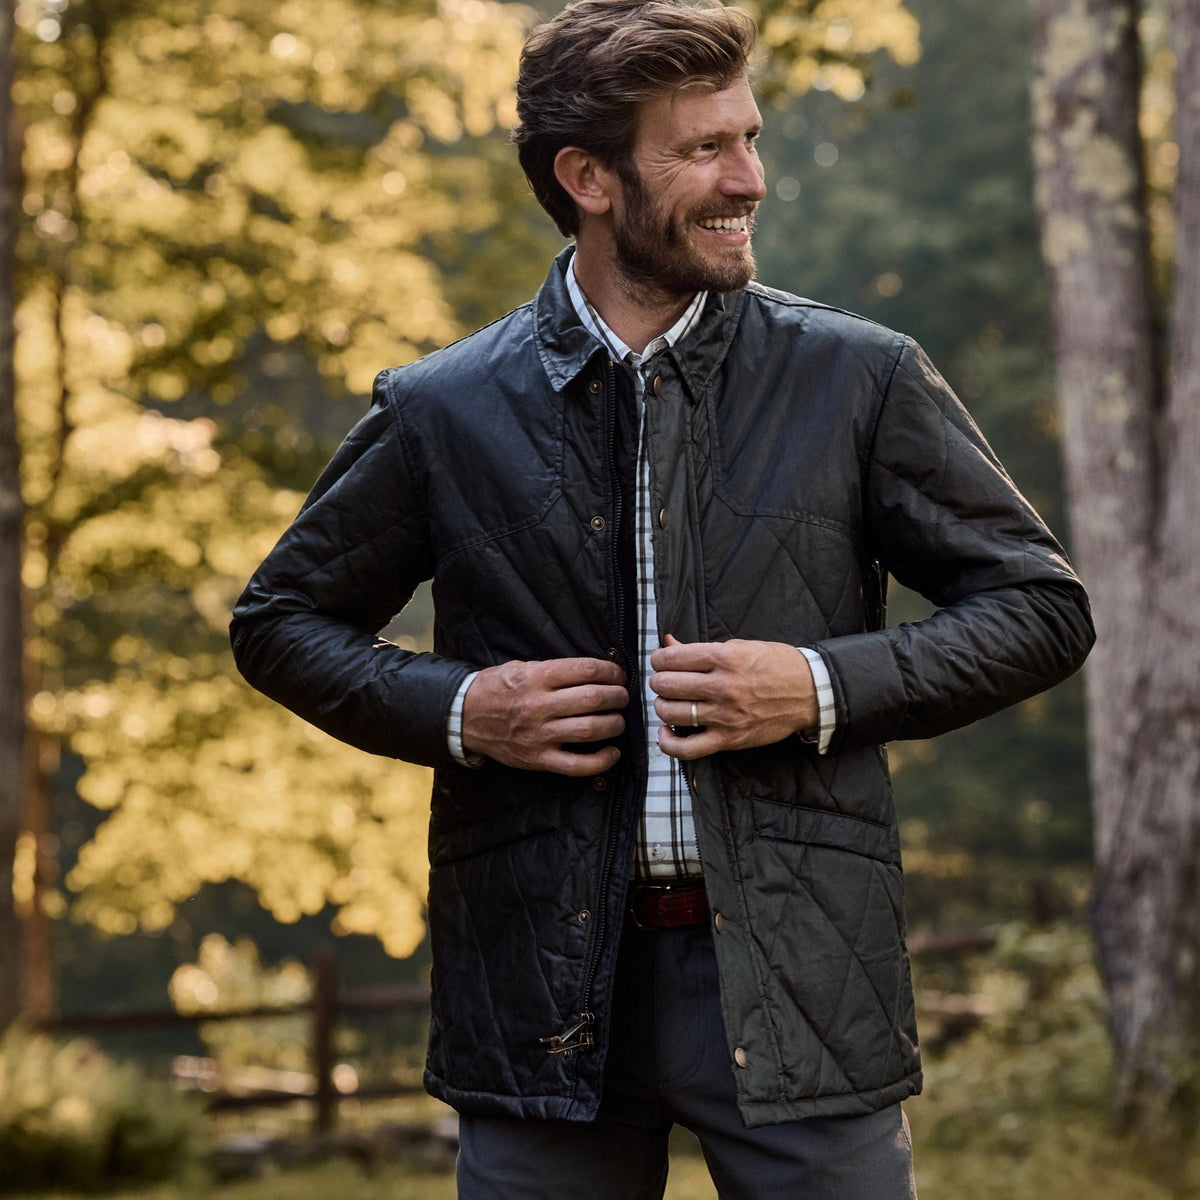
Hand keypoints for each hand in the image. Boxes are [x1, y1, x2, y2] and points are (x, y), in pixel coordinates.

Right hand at [461, 657, 628, 775]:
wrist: (464, 716)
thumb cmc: (496, 688)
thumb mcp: (521, 667)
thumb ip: (553, 670)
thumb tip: (592, 672)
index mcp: (536, 678)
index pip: (585, 670)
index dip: (610, 671)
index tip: (618, 674)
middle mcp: (539, 706)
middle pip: (593, 699)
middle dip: (617, 696)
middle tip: (622, 696)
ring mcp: (539, 735)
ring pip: (590, 729)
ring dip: (614, 724)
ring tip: (618, 719)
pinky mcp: (538, 759)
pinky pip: (576, 765)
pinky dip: (600, 761)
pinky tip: (613, 752)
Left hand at [649, 635, 817, 760]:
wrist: (809, 691)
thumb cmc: (775, 664)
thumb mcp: (738, 647)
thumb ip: (699, 648)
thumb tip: (667, 643)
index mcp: (724, 658)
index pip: (671, 659)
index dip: (658, 659)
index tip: (660, 661)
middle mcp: (722, 687)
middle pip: (666, 685)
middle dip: (659, 681)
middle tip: (664, 681)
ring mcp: (725, 716)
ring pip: (671, 713)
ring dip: (662, 705)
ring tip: (669, 701)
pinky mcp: (729, 739)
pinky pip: (686, 749)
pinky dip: (668, 742)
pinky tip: (666, 731)